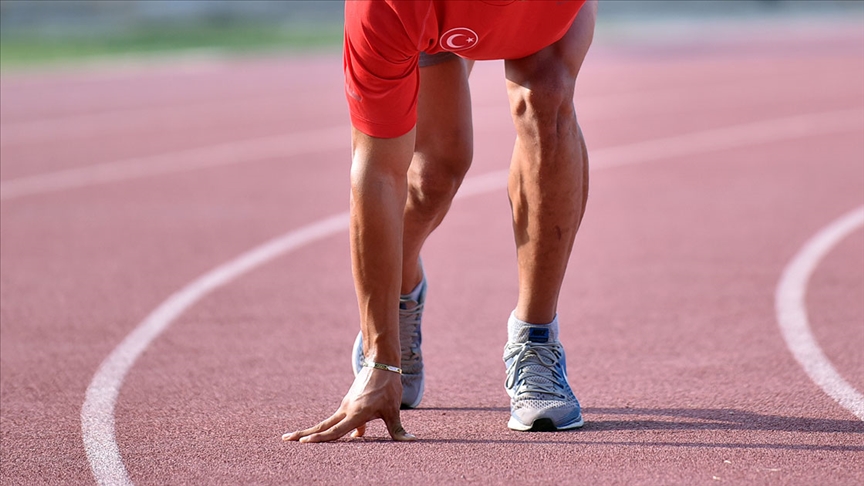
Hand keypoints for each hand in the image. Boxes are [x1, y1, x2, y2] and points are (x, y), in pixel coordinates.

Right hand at [282, 366, 415, 442]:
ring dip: (312, 430)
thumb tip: (408, 440)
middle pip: (322, 425)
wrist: (381, 364)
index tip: (304, 442)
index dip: (321, 438)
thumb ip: (397, 428)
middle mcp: (347, 410)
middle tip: (285, 439)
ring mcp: (346, 406)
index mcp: (357, 413)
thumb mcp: (393, 409)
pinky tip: (321, 436)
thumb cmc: (388, 387)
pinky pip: (336, 419)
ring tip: (296, 438)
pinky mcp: (348, 403)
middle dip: (304, 434)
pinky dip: (326, 428)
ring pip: (326, 422)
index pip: (336, 430)